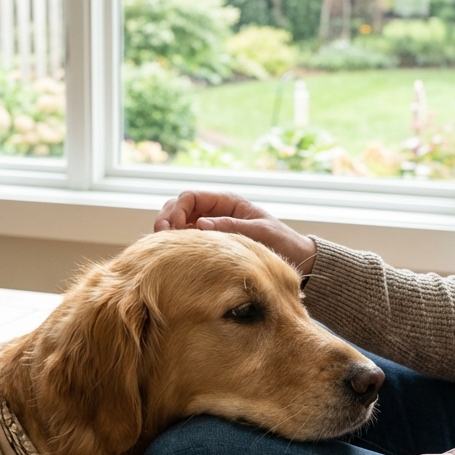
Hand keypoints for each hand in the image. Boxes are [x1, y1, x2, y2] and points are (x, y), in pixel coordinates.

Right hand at [155, 191, 316, 272]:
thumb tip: (200, 224)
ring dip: (167, 232)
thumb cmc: (280, 241)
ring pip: (177, 223)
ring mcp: (208, 227)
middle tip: (161, 238)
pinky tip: (172, 254)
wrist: (293, 257)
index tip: (173, 228)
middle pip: (178, 207)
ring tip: (163, 247)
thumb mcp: (259, 232)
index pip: (190, 197)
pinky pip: (185, 239)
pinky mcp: (208, 243)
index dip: (177, 209)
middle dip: (165, 218)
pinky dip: (175, 244)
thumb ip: (231, 226)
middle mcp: (213, 212)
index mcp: (226, 202)